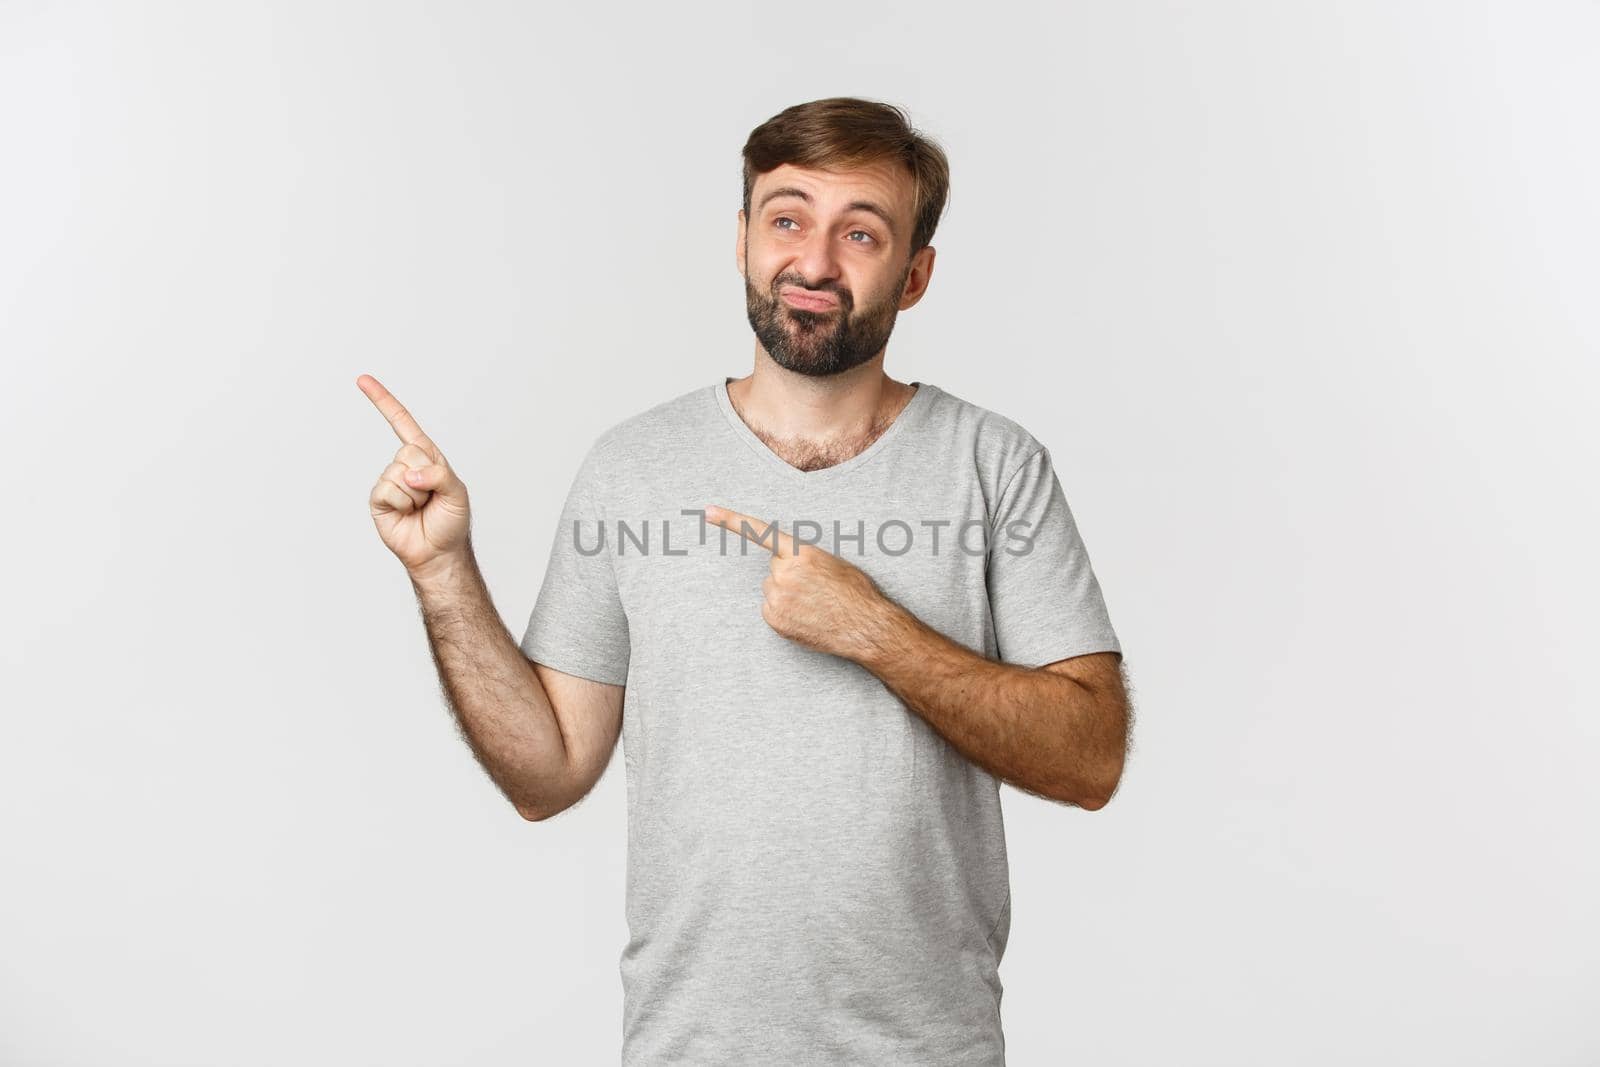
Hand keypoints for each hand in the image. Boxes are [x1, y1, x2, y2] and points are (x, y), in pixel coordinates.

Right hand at [357, 374, 471, 579]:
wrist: (438, 552)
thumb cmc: (450, 521)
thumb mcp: (457, 493)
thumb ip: (440, 475)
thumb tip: (411, 474)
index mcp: (425, 455)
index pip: (401, 422)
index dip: (382, 400)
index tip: (362, 380)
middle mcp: (404, 464)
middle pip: (408, 452)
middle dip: (425, 476)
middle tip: (431, 496)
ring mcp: (390, 481)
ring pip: (398, 474)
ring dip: (415, 495)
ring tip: (420, 507)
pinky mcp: (379, 499)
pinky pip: (388, 491)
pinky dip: (402, 504)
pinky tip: (407, 513)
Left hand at [704, 503, 897, 661]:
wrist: (865, 627)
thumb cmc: (856, 593)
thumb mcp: (834, 562)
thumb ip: (805, 558)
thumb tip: (788, 565)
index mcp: (801, 552)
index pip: (761, 532)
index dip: (731, 520)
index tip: (708, 511)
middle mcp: (784, 573)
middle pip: (774, 568)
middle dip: (790, 574)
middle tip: (816, 587)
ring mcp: (777, 598)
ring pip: (773, 589)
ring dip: (787, 594)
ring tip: (814, 604)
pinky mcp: (774, 619)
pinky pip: (771, 609)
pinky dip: (784, 613)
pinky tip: (806, 617)